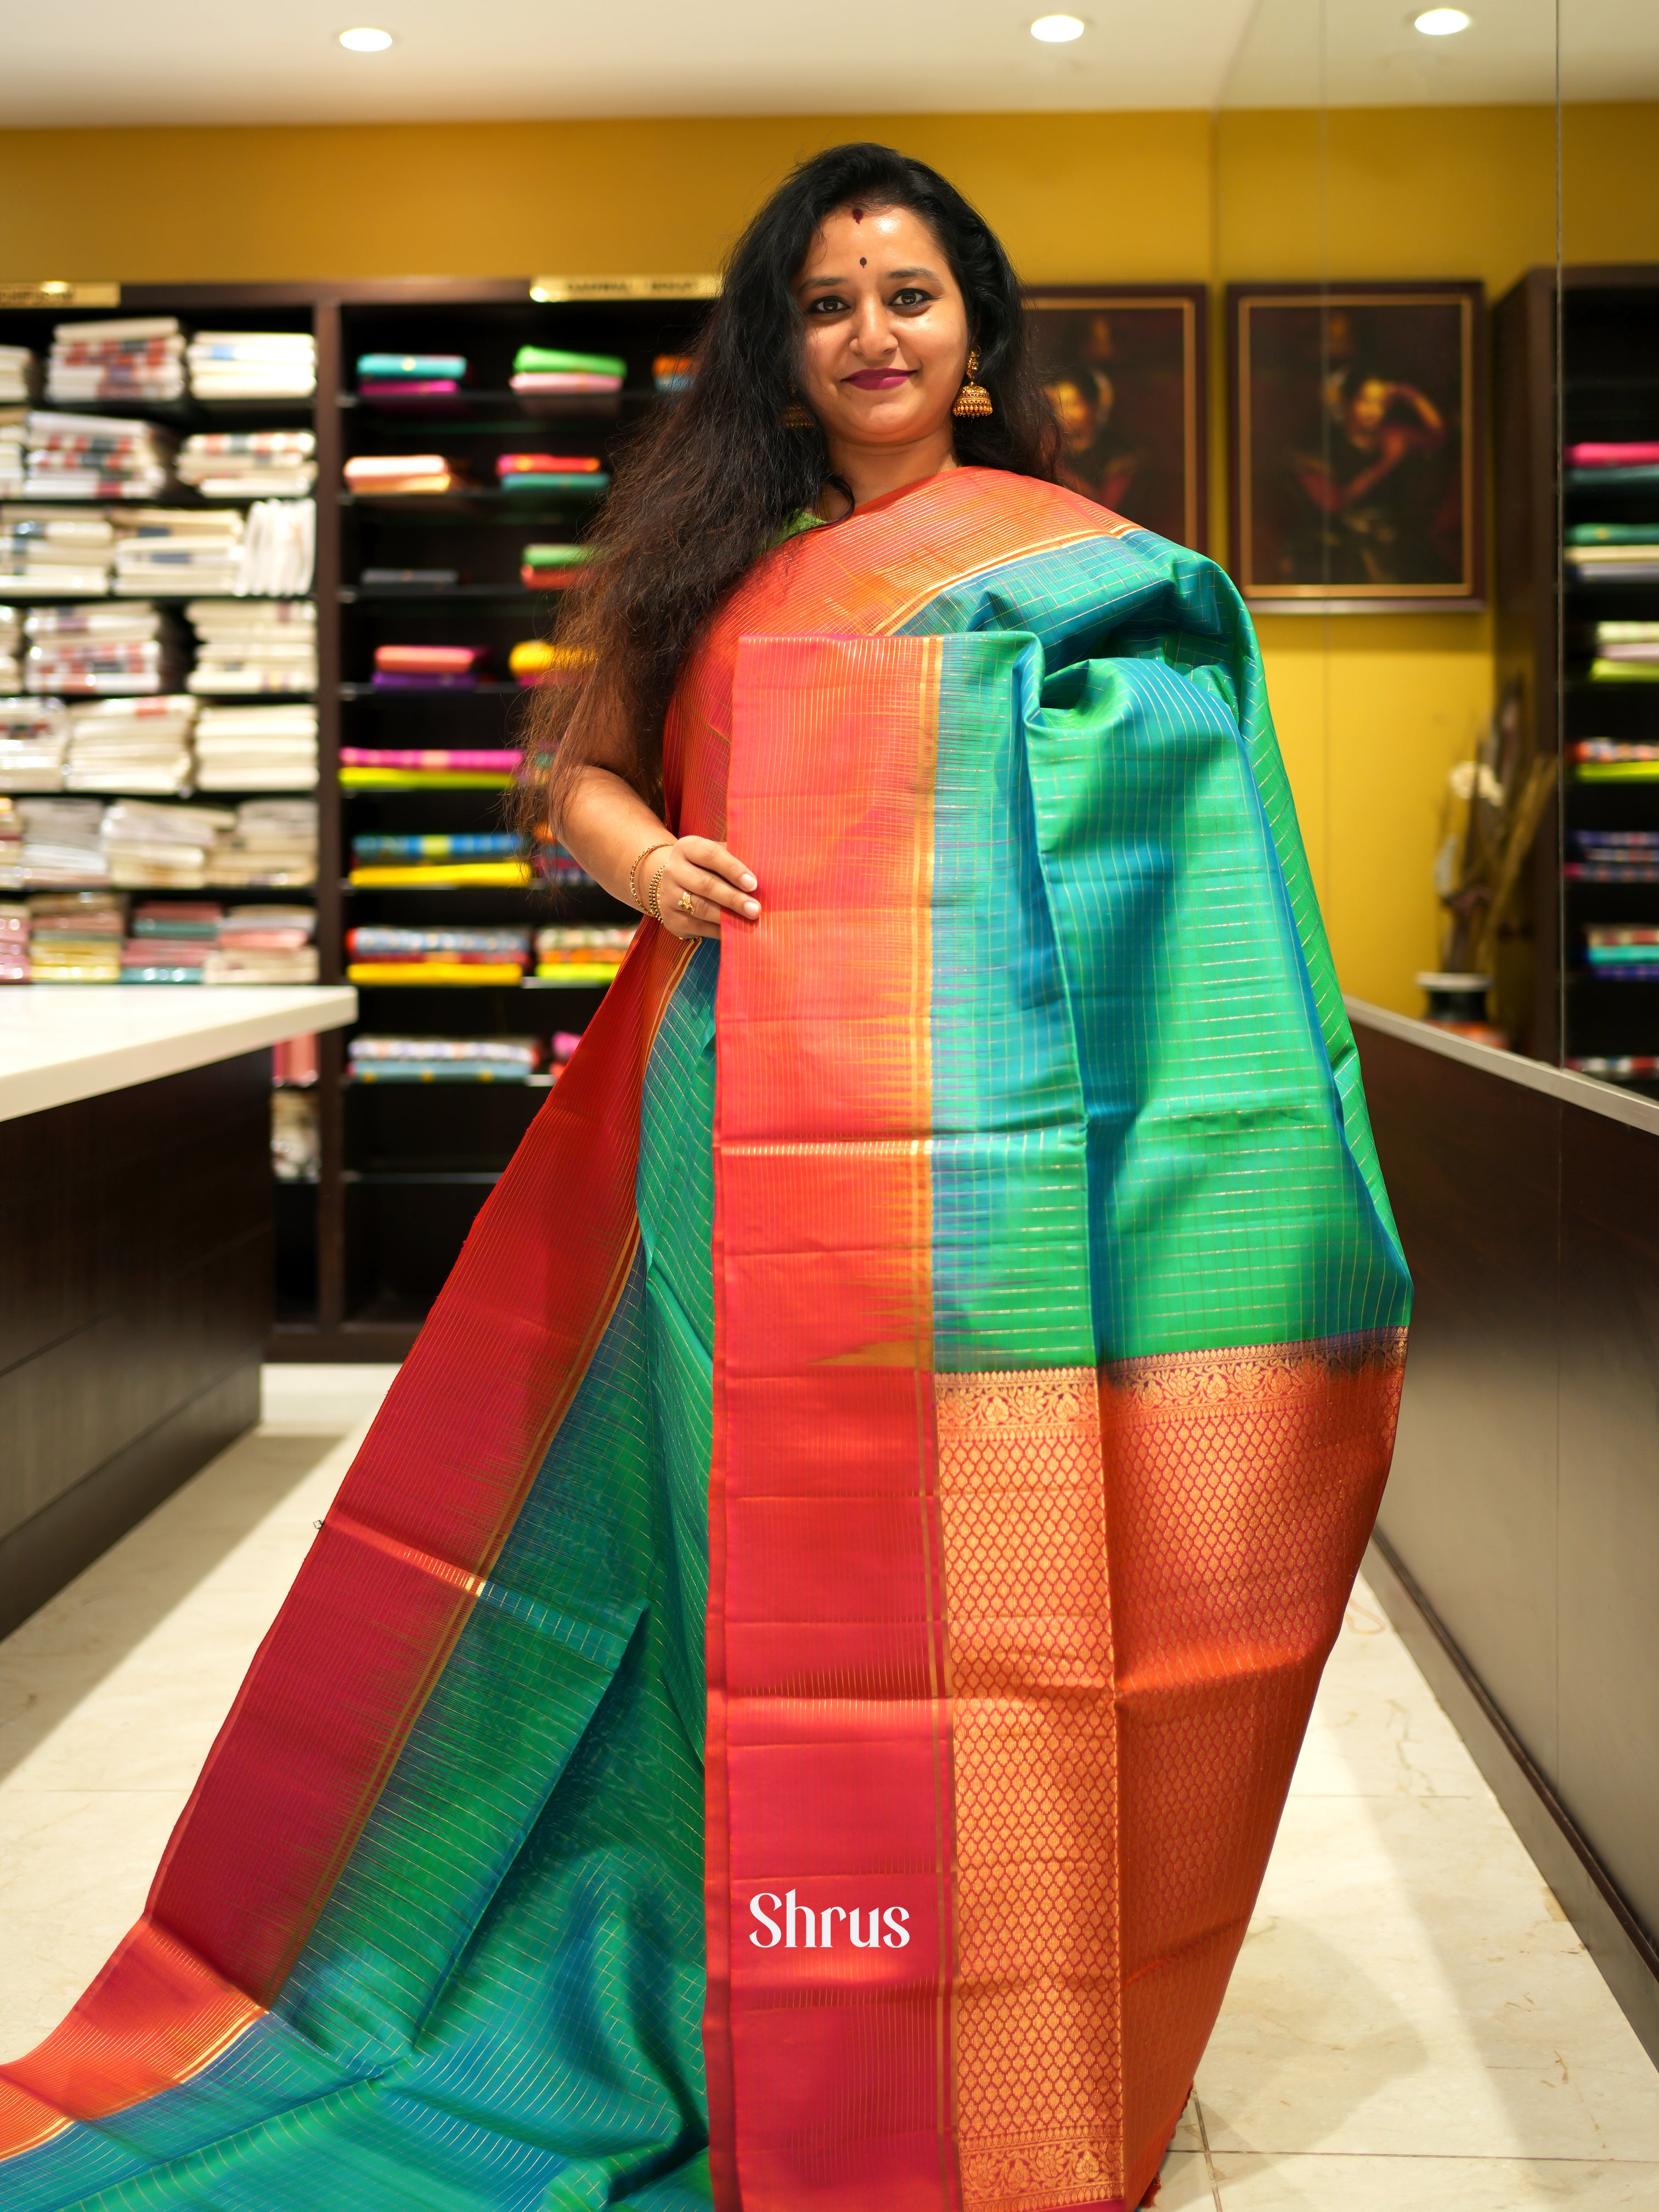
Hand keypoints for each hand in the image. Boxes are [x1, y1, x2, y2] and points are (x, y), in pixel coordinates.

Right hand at [646, 836, 760, 940]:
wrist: (671, 884)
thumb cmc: (705, 868)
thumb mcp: (716, 857)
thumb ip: (735, 861)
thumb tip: (765, 875)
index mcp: (688, 848)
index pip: (711, 855)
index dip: (733, 869)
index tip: (753, 884)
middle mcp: (673, 869)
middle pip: (706, 884)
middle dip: (733, 898)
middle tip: (755, 909)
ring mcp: (668, 895)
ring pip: (700, 907)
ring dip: (726, 916)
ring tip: (748, 921)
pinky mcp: (670, 918)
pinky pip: (697, 926)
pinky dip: (718, 930)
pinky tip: (734, 932)